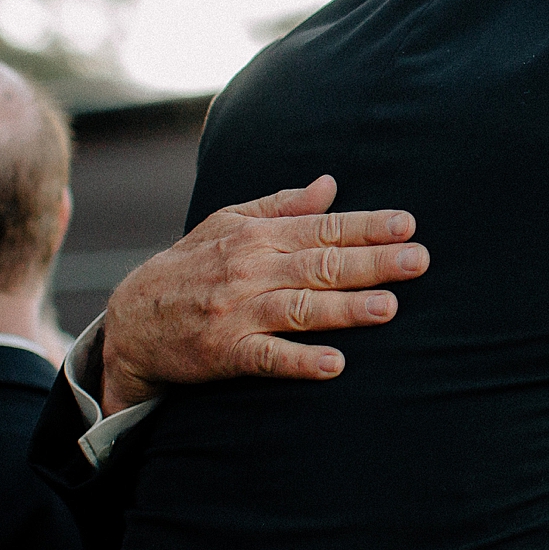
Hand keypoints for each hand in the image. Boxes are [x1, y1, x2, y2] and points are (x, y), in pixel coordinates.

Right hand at [99, 175, 429, 415]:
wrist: (131, 320)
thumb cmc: (190, 266)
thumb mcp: (227, 223)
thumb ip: (282, 206)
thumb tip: (329, 185)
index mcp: (257, 236)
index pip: (322, 228)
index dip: (367, 226)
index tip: (407, 225)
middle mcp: (250, 269)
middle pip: (320, 265)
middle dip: (372, 262)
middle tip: (417, 261)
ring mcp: (238, 312)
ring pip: (300, 308)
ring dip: (346, 308)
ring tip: (388, 308)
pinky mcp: (225, 352)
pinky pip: (268, 357)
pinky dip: (300, 360)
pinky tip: (334, 364)